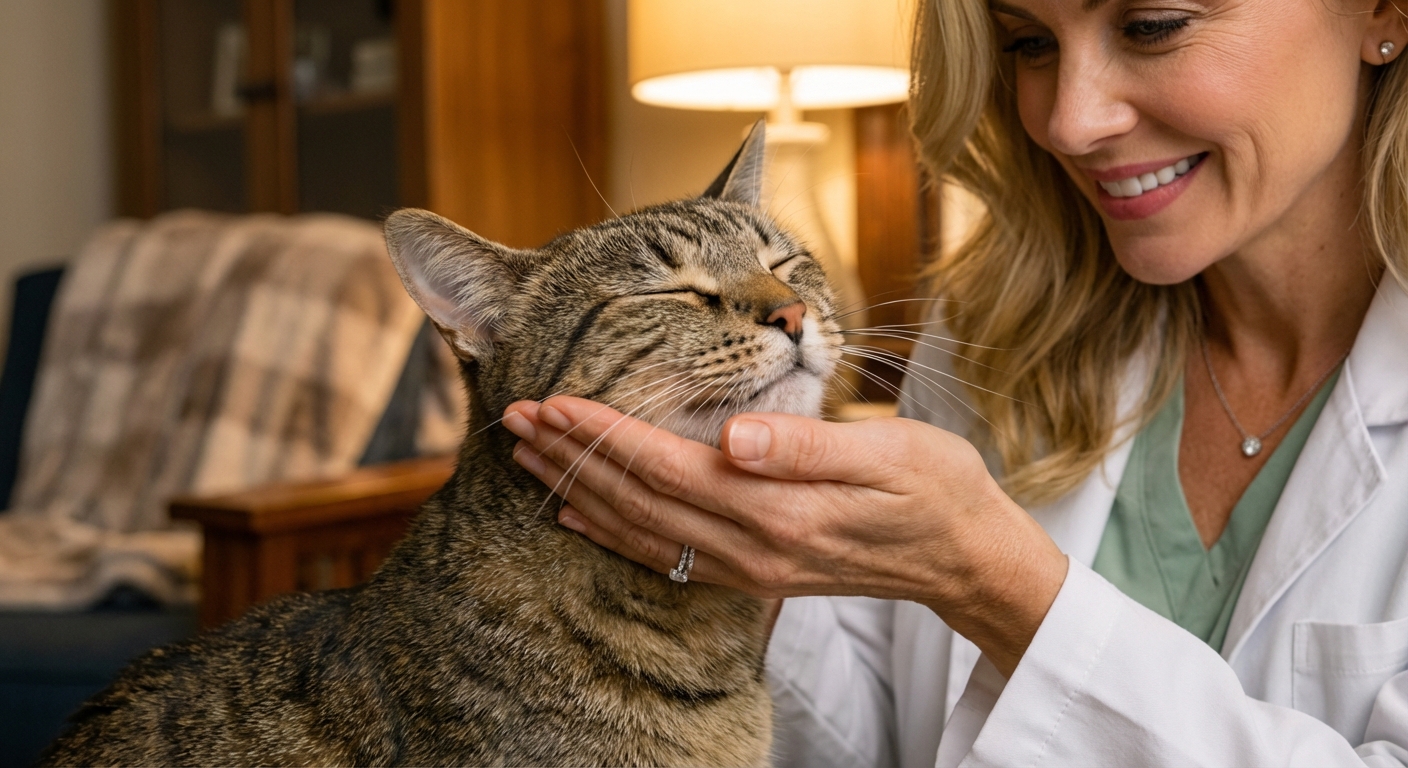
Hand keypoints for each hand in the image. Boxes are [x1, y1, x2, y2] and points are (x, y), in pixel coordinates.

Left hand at [501, 396, 1067, 675]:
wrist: (968, 559)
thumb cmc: (936, 490)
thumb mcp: (888, 454)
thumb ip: (805, 445)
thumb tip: (735, 435)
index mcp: (775, 510)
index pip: (664, 467)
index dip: (602, 433)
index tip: (549, 400)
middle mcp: (749, 547)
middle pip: (636, 499)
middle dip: (570, 457)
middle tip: (512, 419)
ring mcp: (747, 567)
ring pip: (638, 529)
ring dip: (578, 490)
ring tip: (528, 458)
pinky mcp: (751, 574)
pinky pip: (662, 556)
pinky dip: (613, 531)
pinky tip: (583, 514)